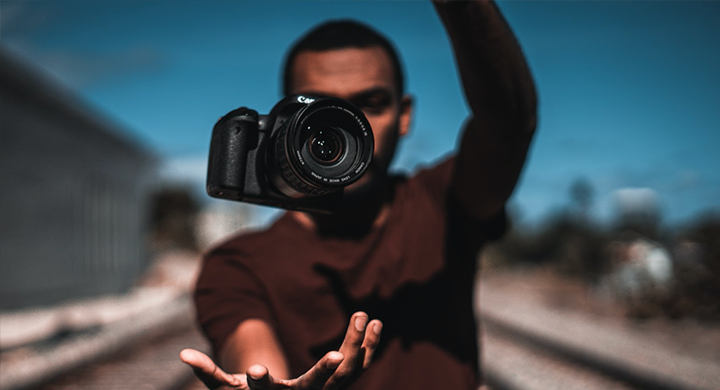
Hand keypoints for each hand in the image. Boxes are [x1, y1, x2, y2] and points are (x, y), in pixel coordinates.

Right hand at [181, 312, 382, 389]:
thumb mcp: (226, 389)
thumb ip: (208, 373)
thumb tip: (183, 354)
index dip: (266, 379)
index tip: (257, 369)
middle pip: (317, 387)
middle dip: (324, 371)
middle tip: (334, 352)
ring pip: (346, 373)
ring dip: (356, 346)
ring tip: (364, 316)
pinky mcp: (338, 383)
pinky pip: (358, 365)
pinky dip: (366, 345)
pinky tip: (373, 322)